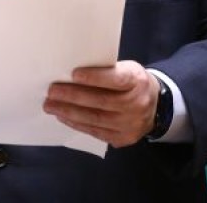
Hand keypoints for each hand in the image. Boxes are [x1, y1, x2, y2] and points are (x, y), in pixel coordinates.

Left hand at [43, 60, 158, 147]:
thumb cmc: (132, 83)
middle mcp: (137, 104)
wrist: (155, 106)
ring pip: (96, 119)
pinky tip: (63, 117)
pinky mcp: (123, 138)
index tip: (73, 74)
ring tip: (51, 106)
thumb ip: (106, 71)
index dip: (94, 78)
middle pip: (101, 101)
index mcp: (137, 81)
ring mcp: (131, 124)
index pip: (116, 80)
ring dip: (69, 112)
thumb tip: (72, 74)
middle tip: (52, 92)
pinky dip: (77, 124)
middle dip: (73, 96)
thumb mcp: (127, 69)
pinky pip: (96, 132)